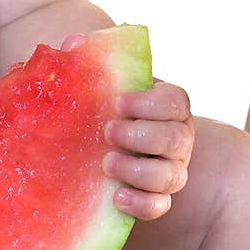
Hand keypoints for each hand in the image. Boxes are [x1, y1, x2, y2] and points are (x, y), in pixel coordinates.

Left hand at [61, 34, 193, 220]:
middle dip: (142, 136)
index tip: (119, 103)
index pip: (176, 101)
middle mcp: (176, 138)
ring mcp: (170, 170)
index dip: (150, 103)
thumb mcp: (96, 81)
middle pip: (176, 138)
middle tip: (108, 131)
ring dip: (139, 170)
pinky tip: (117, 197)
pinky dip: (142, 203)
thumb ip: (88, 59)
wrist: (94, 143)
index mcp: (166, 105)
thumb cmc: (101, 106)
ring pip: (172, 176)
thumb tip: (73, 43)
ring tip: (107, 163)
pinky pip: (160, 206)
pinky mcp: (157, 198)